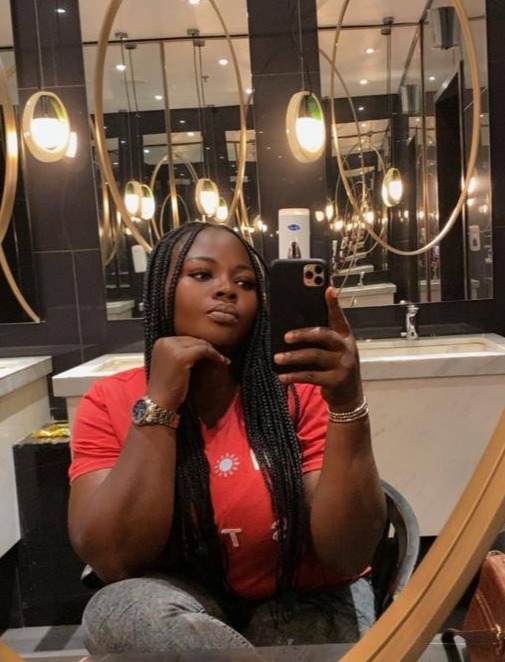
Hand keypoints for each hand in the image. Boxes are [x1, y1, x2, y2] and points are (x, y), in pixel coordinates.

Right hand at [148, 336, 229, 409]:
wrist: (159, 402)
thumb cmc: (166, 387)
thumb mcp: (171, 364)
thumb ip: (180, 353)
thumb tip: (202, 347)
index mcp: (161, 342)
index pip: (185, 339)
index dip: (199, 346)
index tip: (211, 353)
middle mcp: (165, 341)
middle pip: (192, 340)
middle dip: (207, 347)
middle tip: (220, 356)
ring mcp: (172, 348)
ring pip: (200, 344)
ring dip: (213, 351)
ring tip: (222, 359)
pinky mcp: (182, 356)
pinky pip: (203, 350)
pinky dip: (214, 355)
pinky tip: (221, 361)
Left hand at [273, 287, 362, 410]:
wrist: (349, 396)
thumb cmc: (335, 368)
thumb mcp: (333, 351)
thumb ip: (320, 340)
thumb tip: (291, 329)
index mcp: (345, 336)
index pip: (339, 317)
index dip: (334, 304)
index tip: (327, 289)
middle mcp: (347, 348)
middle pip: (323, 335)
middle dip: (303, 334)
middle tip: (285, 336)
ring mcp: (343, 364)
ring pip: (314, 356)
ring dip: (293, 357)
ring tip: (277, 358)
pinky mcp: (336, 381)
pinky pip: (310, 376)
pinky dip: (294, 376)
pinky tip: (281, 376)